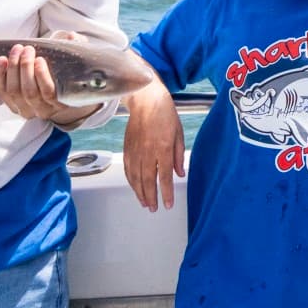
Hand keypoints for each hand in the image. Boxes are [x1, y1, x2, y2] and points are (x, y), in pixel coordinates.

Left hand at [0, 43, 79, 121]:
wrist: (55, 88)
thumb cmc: (65, 73)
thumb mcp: (74, 61)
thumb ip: (77, 48)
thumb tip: (72, 37)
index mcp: (62, 102)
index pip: (49, 93)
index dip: (42, 76)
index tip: (40, 59)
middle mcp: (43, 110)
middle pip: (29, 92)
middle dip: (25, 67)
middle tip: (28, 49)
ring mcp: (27, 110)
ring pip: (14, 92)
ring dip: (13, 68)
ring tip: (17, 50)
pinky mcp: (13, 106)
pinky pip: (3, 93)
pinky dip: (0, 75)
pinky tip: (2, 60)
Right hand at [121, 78, 183, 211]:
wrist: (145, 99)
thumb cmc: (165, 113)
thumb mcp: (179, 133)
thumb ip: (179, 155)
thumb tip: (180, 173)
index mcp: (163, 148)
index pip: (165, 176)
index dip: (166, 193)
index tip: (168, 204)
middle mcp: (147, 152)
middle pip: (148, 181)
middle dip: (151, 197)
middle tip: (154, 209)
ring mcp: (135, 150)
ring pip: (136, 178)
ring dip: (140, 193)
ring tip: (144, 203)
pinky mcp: (127, 148)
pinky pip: (128, 169)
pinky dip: (131, 181)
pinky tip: (134, 187)